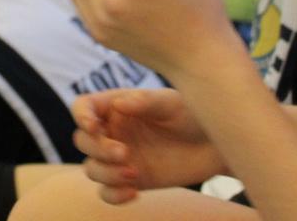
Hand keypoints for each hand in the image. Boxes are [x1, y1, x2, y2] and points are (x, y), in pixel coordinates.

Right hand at [72, 88, 221, 203]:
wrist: (215, 145)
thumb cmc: (192, 114)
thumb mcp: (170, 103)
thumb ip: (144, 101)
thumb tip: (118, 104)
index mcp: (116, 105)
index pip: (83, 107)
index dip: (81, 116)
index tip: (93, 127)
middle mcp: (113, 131)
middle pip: (83, 141)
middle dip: (98, 149)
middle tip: (125, 153)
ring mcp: (120, 158)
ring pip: (92, 169)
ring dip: (106, 173)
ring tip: (133, 173)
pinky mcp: (132, 180)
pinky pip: (108, 193)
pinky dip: (113, 195)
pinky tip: (133, 192)